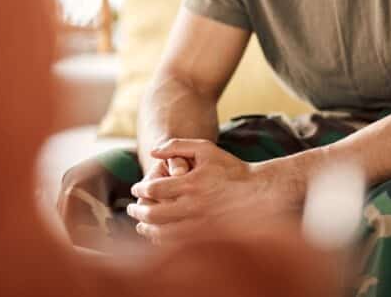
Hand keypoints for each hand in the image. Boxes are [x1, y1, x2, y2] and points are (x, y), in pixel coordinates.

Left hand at [126, 139, 291, 245]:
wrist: (259, 193)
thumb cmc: (231, 168)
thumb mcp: (205, 148)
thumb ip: (177, 145)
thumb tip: (152, 151)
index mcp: (192, 184)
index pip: (154, 189)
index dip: (141, 188)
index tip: (136, 188)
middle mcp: (194, 206)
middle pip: (154, 214)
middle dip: (138, 210)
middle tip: (132, 207)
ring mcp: (200, 225)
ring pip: (163, 233)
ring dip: (147, 228)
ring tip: (141, 223)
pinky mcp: (206, 238)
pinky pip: (177, 244)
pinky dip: (162, 240)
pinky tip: (158, 233)